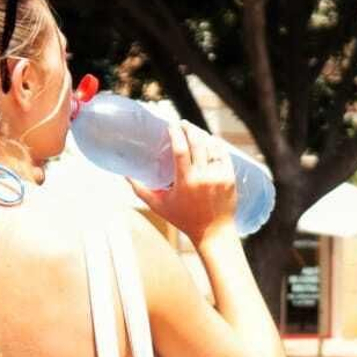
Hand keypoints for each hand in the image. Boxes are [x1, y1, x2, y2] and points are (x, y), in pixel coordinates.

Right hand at [129, 122, 238, 242]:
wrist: (213, 232)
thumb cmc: (184, 219)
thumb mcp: (159, 206)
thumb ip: (141, 190)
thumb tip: (126, 175)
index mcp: (186, 181)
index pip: (181, 149)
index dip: (176, 134)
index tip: (171, 125)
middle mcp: (204, 177)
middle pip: (197, 143)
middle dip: (189, 129)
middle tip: (183, 124)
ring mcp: (219, 176)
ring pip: (212, 147)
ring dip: (203, 136)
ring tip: (195, 132)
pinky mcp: (230, 178)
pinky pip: (224, 155)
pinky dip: (217, 145)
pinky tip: (211, 141)